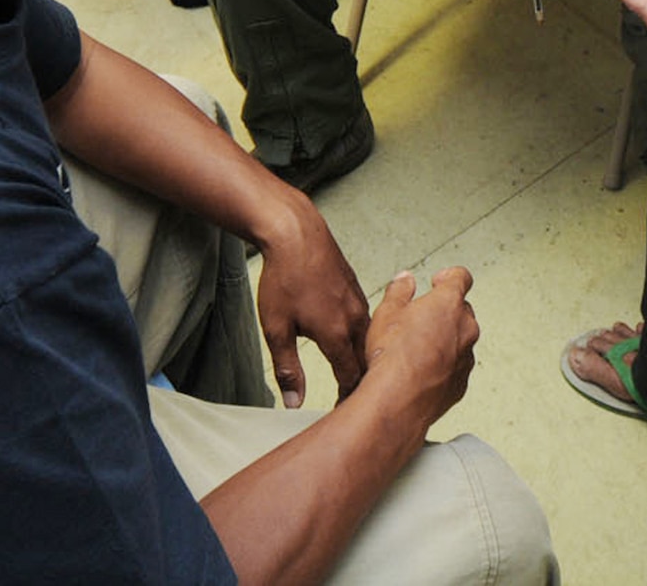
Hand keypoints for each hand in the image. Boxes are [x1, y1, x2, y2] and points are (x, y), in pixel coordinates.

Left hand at [253, 198, 371, 407]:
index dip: (348, 399)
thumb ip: (288, 370)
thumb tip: (294, 403)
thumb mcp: (276, 329)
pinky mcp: (355, 289)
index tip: (343, 413)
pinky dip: (364, 337)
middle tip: (353, 401)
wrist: (296, 233)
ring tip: (358, 376)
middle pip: (366, 361)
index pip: (351, 378)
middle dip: (362, 383)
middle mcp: (355, 319)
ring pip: (369, 340)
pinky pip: (366, 320)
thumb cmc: (283, 278)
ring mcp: (358, 302)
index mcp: (337, 334)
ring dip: (365, 359)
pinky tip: (353, 341)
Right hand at [358, 267, 478, 433]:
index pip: (461, 277)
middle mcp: (465, 328)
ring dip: (445, 341)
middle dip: (444, 312)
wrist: (397, 401)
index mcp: (448, 303)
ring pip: (461, 341)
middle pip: (462, 310)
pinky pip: (456, 368)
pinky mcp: (461, 384)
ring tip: (416, 350)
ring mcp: (466, 358)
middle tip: (419, 319)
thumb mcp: (386, 312)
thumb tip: (404, 281)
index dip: (449, 277)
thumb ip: (399, 291)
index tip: (438, 282)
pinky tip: (421, 372)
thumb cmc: (392, 356)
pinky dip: (444, 367)